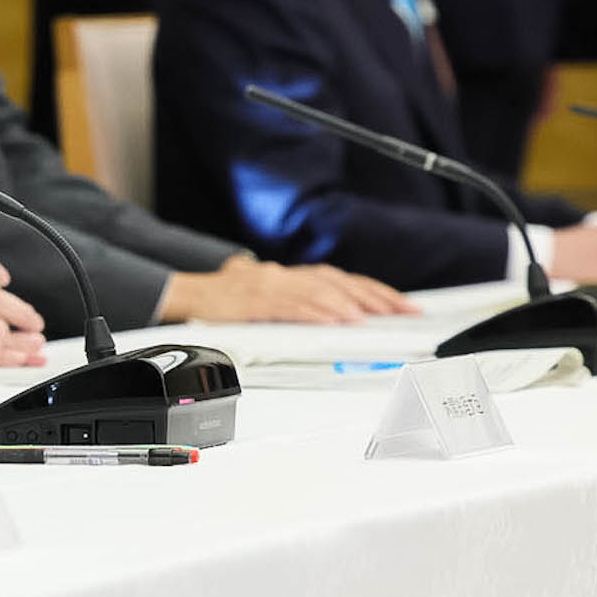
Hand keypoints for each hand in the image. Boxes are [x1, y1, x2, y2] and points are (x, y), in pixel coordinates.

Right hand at [160, 257, 413, 323]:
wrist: (190, 294)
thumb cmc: (230, 299)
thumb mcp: (268, 294)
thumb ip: (299, 300)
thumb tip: (338, 313)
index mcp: (291, 276)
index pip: (342, 280)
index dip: (377, 291)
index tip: (406, 305)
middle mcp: (285, 276)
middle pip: (336, 282)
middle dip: (373, 297)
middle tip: (401, 311)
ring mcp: (269, 286)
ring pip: (315, 291)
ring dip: (346, 303)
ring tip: (370, 316)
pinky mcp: (254, 301)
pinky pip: (289, 306)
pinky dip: (313, 312)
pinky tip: (332, 320)